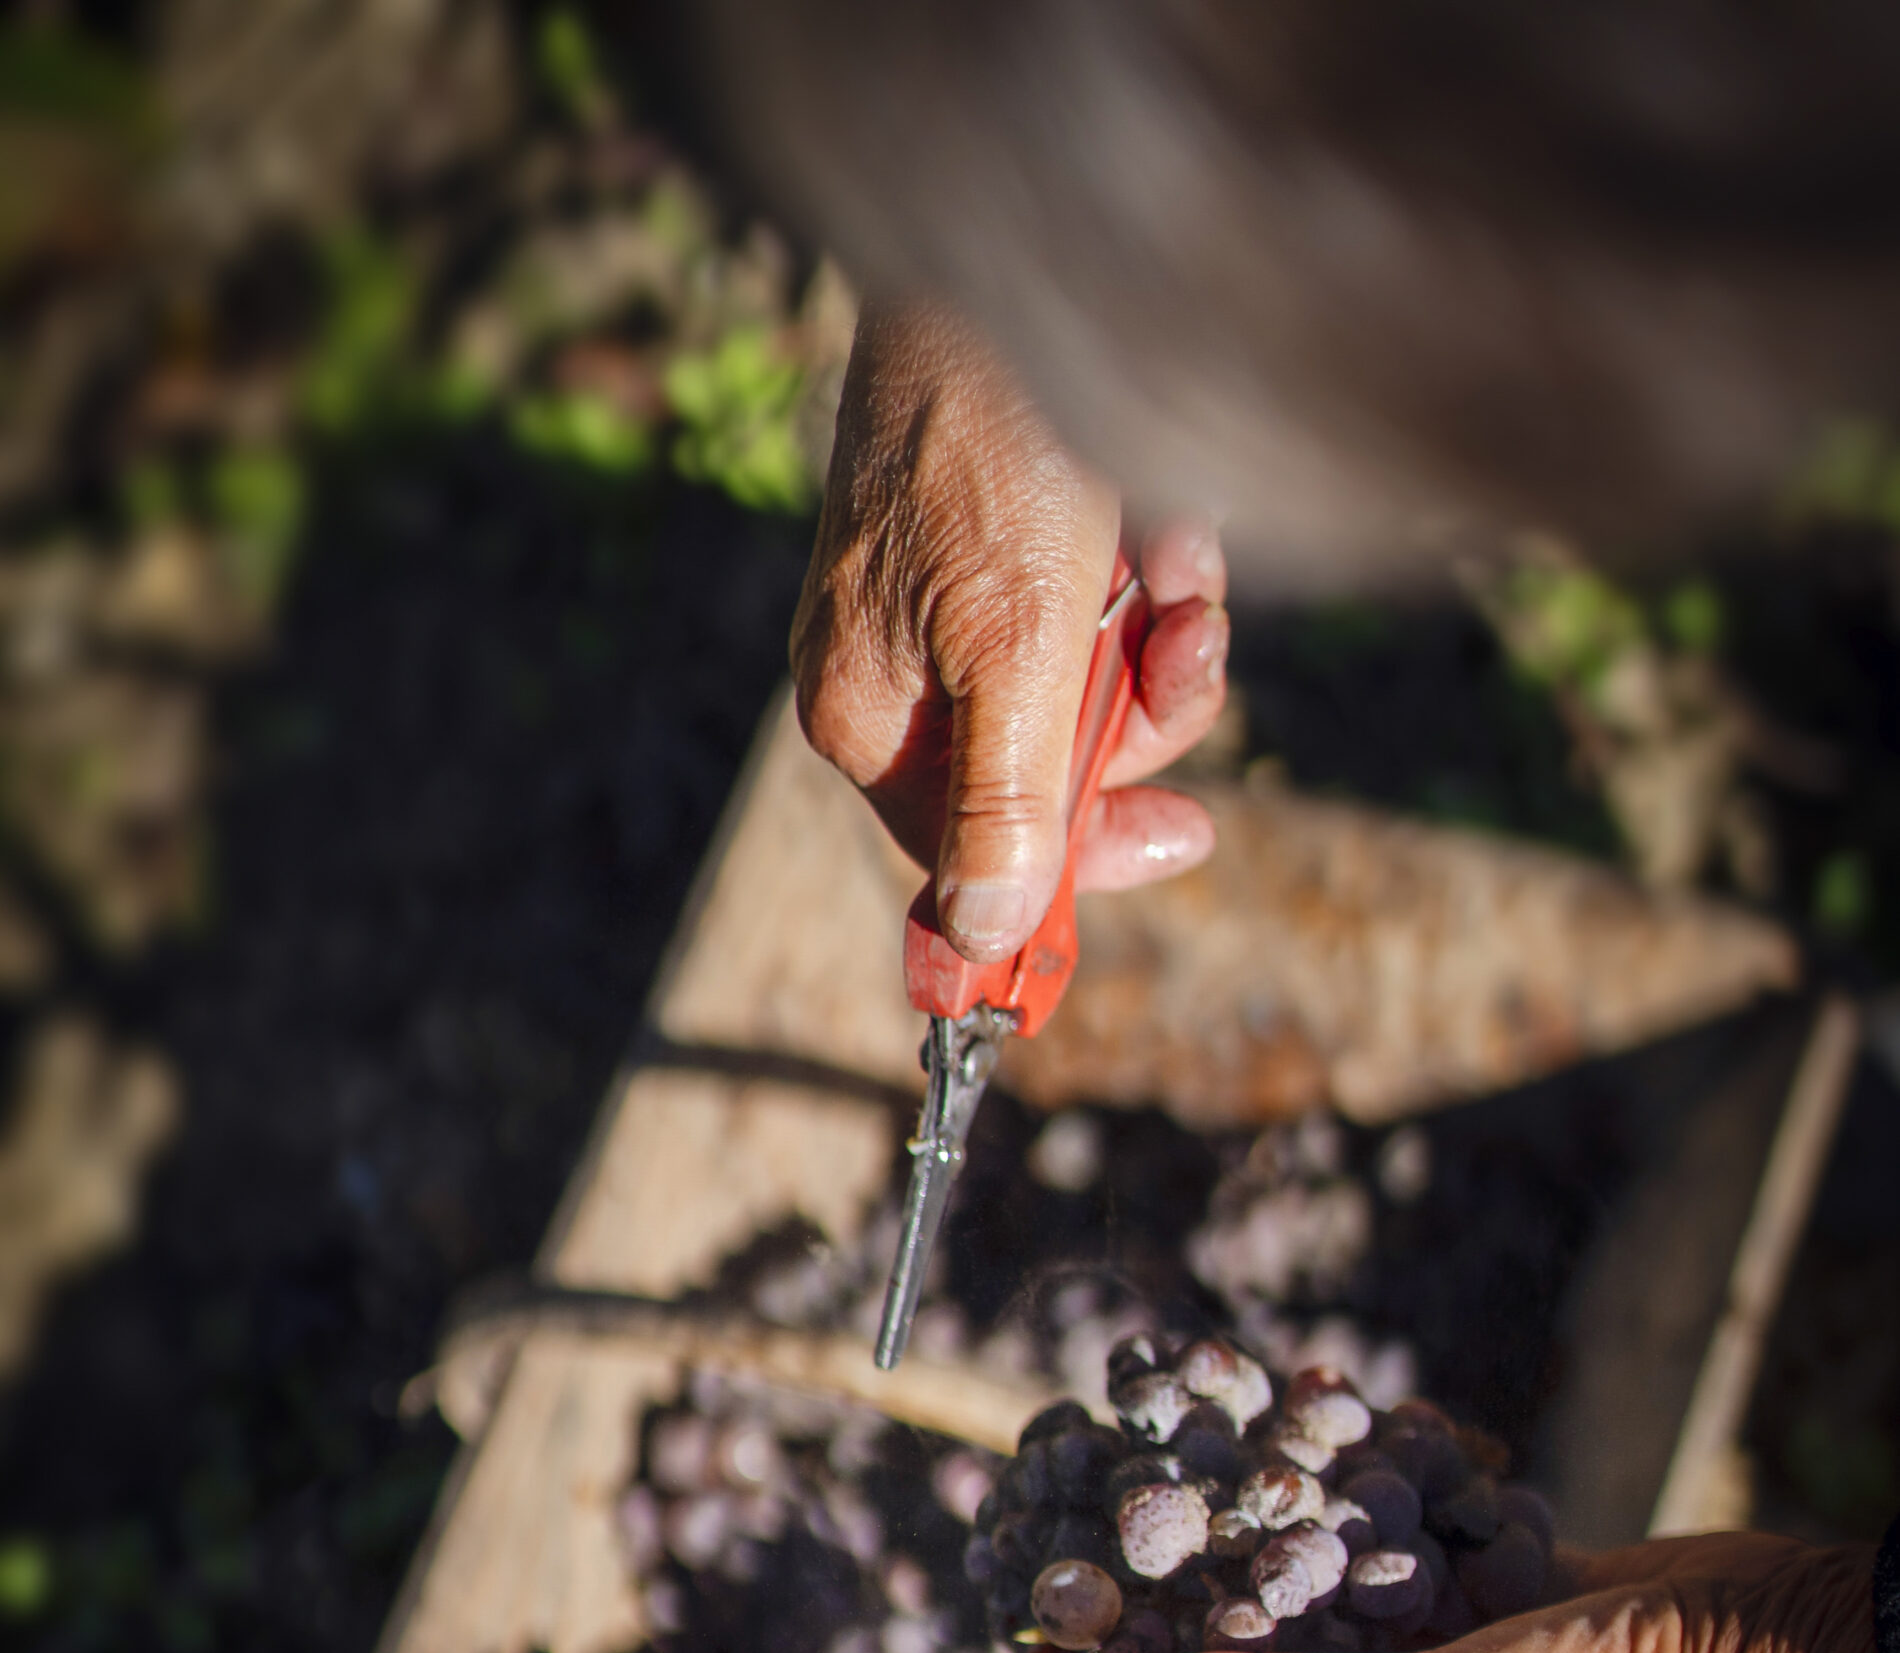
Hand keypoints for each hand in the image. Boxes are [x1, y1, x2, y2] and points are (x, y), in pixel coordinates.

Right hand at [792, 302, 1228, 961]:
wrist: (995, 260)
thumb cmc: (990, 452)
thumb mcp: (1016, 650)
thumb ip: (1003, 803)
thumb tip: (980, 939)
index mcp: (868, 723)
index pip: (974, 854)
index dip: (1083, 857)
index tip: (1186, 837)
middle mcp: (902, 679)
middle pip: (1048, 773)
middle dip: (1142, 716)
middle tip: (1189, 656)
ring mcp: (952, 613)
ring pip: (1091, 691)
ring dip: (1163, 639)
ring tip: (1184, 562)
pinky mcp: (1006, 552)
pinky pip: (1100, 614)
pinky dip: (1156, 576)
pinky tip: (1173, 525)